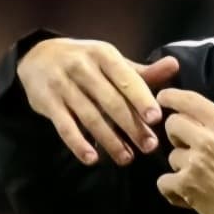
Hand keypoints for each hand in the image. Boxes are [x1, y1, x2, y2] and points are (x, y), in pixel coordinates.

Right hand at [17, 38, 179, 165]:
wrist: (38, 56)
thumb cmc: (87, 62)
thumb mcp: (112, 61)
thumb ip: (143, 71)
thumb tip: (175, 66)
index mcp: (104, 55)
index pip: (126, 79)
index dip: (141, 99)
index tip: (156, 119)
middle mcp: (82, 67)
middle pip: (111, 101)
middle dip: (132, 126)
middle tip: (149, 146)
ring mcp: (62, 84)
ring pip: (90, 117)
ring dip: (110, 140)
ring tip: (127, 158)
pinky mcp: (46, 102)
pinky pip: (64, 126)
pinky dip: (78, 144)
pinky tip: (92, 159)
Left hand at [155, 88, 213, 213]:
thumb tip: (195, 122)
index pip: (191, 100)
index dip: (172, 97)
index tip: (162, 98)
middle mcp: (206, 139)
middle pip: (173, 124)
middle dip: (176, 134)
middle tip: (187, 147)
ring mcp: (193, 163)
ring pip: (171, 156)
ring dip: (180, 166)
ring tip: (196, 178)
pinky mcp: (185, 186)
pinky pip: (164, 181)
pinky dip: (172, 189)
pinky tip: (185, 194)